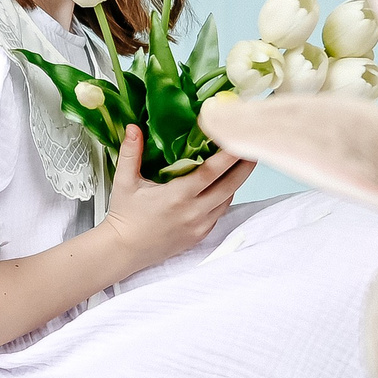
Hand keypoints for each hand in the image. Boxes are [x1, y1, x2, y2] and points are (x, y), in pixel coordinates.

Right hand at [98, 129, 254, 274]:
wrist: (124, 250)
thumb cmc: (124, 215)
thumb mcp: (124, 182)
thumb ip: (130, 153)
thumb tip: (134, 127)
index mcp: (177, 196)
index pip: (211, 172)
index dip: (229, 155)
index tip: (240, 139)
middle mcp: (193, 212)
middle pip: (230, 185)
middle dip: (244, 165)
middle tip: (252, 147)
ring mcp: (199, 225)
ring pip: (227, 199)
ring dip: (236, 181)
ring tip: (241, 163)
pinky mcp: (200, 235)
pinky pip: (220, 212)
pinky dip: (224, 197)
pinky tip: (223, 185)